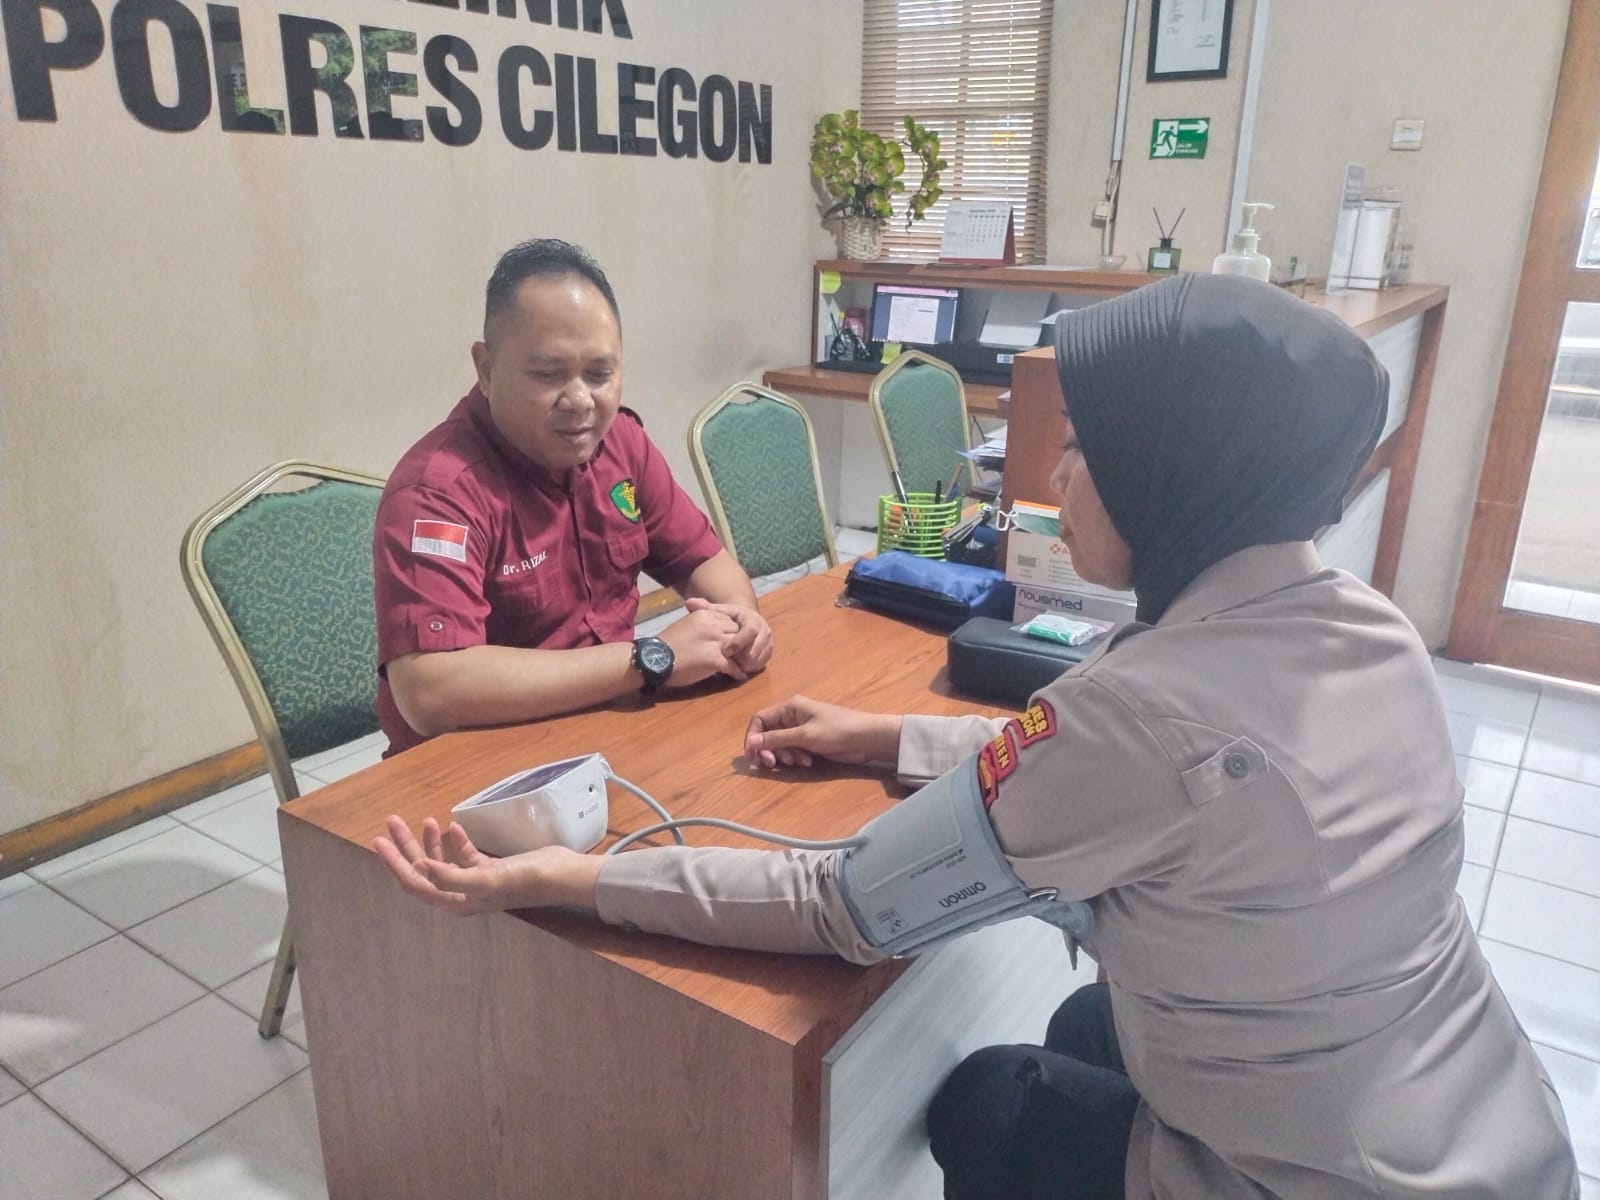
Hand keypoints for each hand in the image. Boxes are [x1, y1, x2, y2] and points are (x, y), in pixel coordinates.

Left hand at [371, 815, 598, 914]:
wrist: (559, 875)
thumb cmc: (522, 879)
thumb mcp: (484, 879)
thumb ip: (450, 876)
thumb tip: (417, 868)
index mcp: (455, 900)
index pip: (415, 882)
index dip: (394, 864)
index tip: (380, 840)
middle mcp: (460, 894)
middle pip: (423, 870)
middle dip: (406, 847)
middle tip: (392, 821)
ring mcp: (474, 881)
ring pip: (442, 861)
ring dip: (429, 841)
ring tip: (426, 820)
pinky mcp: (489, 869)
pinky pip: (464, 855)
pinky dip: (456, 841)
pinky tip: (455, 827)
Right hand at [658, 605, 740, 684]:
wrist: (654, 659)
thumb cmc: (666, 644)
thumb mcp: (686, 625)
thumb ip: (701, 625)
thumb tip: (711, 631)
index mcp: (705, 614)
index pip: (730, 619)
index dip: (734, 631)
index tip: (736, 640)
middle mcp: (713, 625)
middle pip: (738, 631)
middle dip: (742, 643)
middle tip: (745, 653)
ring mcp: (715, 642)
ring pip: (739, 647)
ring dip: (744, 657)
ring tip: (746, 664)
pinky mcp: (714, 659)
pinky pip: (734, 666)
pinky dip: (738, 672)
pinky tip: (740, 676)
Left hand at [685, 596, 772, 675]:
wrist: (741, 621)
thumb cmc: (726, 618)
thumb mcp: (717, 611)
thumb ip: (704, 607)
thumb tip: (689, 603)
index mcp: (750, 616)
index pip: (750, 629)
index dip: (739, 642)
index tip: (725, 651)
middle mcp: (763, 627)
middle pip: (758, 644)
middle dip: (745, 656)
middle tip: (731, 664)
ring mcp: (767, 639)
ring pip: (762, 654)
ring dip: (749, 663)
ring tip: (735, 668)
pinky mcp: (768, 650)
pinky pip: (764, 661)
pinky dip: (753, 667)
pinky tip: (741, 670)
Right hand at [743, 694, 902, 768]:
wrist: (867, 739)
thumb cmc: (837, 731)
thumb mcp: (805, 736)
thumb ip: (777, 739)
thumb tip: (751, 742)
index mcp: (789, 707)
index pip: (760, 719)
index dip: (753, 736)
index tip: (753, 755)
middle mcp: (792, 716)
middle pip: (768, 734)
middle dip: (770, 749)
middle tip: (775, 763)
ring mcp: (801, 729)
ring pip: (780, 744)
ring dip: (785, 755)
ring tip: (801, 761)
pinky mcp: (809, 741)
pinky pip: (792, 750)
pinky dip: (796, 757)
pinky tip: (808, 762)